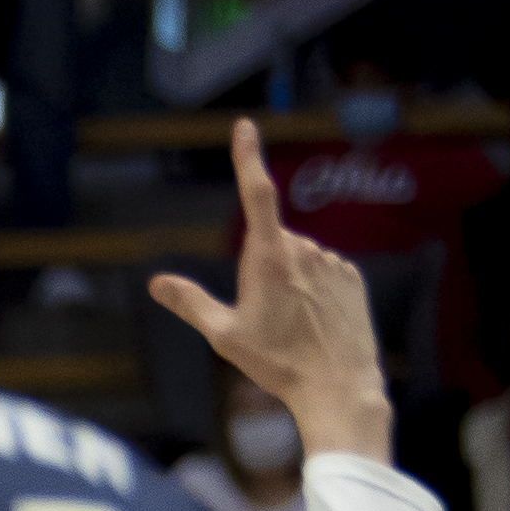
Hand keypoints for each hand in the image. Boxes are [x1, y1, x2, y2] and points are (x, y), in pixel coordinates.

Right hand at [149, 120, 392, 463]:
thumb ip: (190, 303)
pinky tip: (315, 324)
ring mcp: (332, 261)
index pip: (256, 195)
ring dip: (289, 283)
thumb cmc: (277, 363)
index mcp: (269, 258)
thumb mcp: (223, 336)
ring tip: (293, 328)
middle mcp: (304, 250)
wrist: (338, 384)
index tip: (245, 127)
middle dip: (261, 271)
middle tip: (264, 320)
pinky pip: (324, 272)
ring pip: (298, 260)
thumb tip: (157, 281)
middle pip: (271, 245)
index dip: (249, 158)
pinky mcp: (352, 276)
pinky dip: (314, 291)